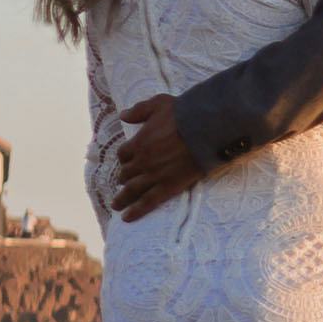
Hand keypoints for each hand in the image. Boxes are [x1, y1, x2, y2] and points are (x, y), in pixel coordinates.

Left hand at [111, 96, 204, 219]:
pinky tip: (127, 217)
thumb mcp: (158, 104)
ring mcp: (154, 176)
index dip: (125, 158)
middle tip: (123, 182)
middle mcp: (142, 162)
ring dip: (122, 199)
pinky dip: (136, 211)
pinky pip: (148, 202)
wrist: (205, 129)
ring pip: (132, 190)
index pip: (123, 154)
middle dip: (124, 178)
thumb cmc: (183, 114)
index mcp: (138, 143)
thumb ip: (139, 110)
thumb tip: (123, 116)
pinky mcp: (168, 187)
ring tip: (117, 205)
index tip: (128, 160)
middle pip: (126, 173)